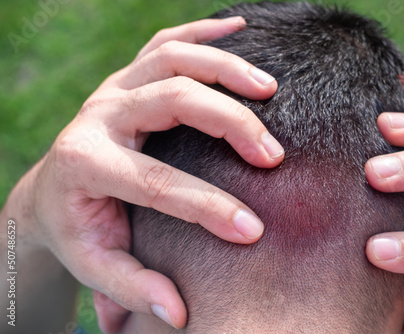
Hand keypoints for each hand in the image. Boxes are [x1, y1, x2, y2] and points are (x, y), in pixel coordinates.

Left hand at [27, 17, 282, 331]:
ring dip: (226, 68)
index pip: (158, 183)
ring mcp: (114, 88)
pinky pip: (167, 40)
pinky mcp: (128, 75)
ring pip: (173, 58)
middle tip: (273, 155)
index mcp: (86, 164)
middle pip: (172, 100)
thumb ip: (132, 288)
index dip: (209, 208)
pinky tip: (241, 29)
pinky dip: (206, 31)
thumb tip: (177, 313)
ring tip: (271, 89)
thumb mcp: (94, 265)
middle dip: (230, 124)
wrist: (53, 190)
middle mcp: (99, 115)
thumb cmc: (78, 228)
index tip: (254, 230)